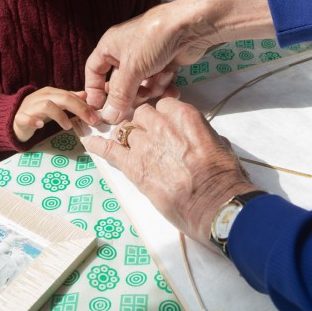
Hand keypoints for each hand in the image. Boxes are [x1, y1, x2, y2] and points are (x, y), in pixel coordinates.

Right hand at [14, 88, 98, 141]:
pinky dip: (34, 121)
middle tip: (90, 121)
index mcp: (50, 93)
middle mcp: (40, 97)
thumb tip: (85, 95)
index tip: (96, 116)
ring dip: (60, 115)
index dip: (84, 105)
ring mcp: (29, 107)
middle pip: (62, 98)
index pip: (70, 95)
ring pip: (46, 105)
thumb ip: (68, 99)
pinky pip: (25, 118)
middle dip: (79, 109)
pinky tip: (41, 125)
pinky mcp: (19, 118)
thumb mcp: (54, 104)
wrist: (11, 120)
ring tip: (68, 126)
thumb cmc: (36, 113)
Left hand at [80, 99, 252, 244]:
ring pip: (124, 129)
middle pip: (141, 114)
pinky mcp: (133, 167)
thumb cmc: (222, 178)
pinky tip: (89, 141)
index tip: (162, 125)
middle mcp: (162, 126)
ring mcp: (145, 145)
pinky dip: (97, 145)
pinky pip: (109, 149)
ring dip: (126, 137)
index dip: (161, 116)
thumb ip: (201, 133)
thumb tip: (196, 136)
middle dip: (143, 124)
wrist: (215, 205)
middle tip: (148, 138)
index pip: (163, 105)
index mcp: (185, 116)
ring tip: (129, 147)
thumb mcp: (219, 145)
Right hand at [85, 3, 216, 122]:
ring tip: (161, 79)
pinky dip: (165, 86)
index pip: (94, 70)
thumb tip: (108, 117)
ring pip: (141, 85)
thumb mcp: (132, 68)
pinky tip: (172, 85)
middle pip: (120, 83)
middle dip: (131, 93)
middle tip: (140, 97)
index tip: (99, 108)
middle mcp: (126, 52)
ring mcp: (146, 57)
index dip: (94, 89)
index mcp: (110, 46)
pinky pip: (159, 82)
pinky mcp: (165, 62)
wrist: (190, 26)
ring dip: (152, 87)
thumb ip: (120, 95)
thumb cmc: (154, 38)